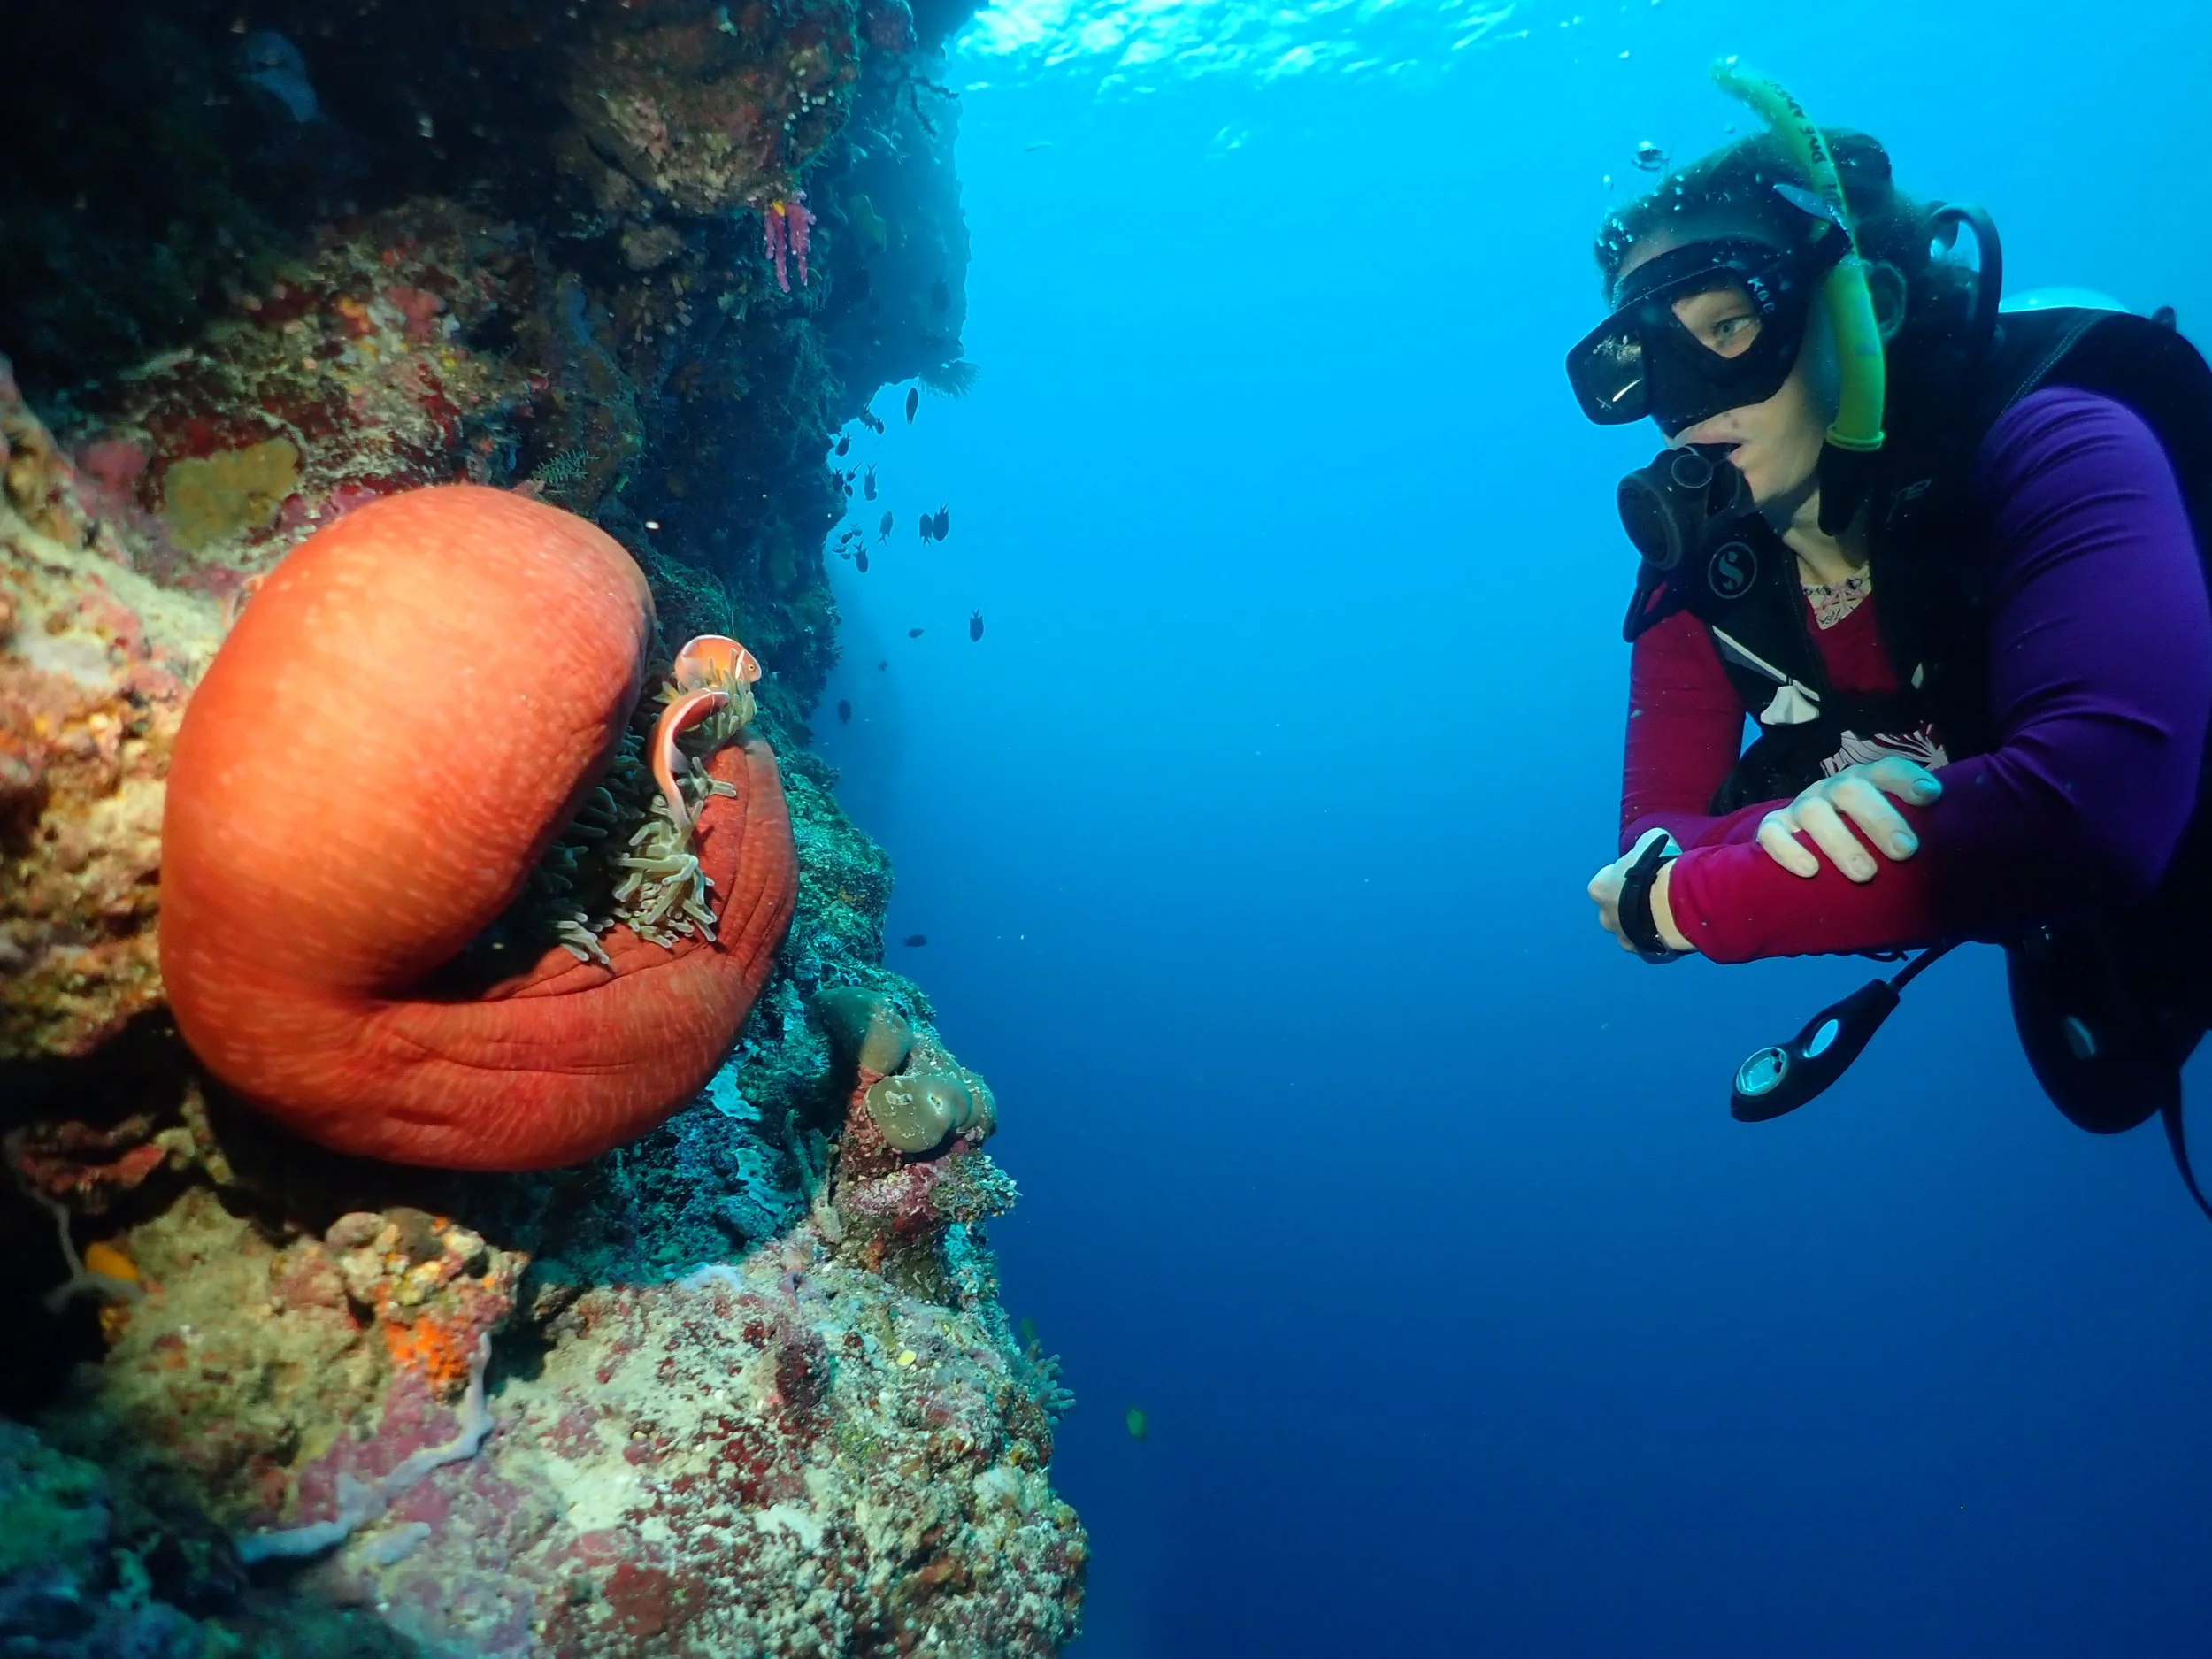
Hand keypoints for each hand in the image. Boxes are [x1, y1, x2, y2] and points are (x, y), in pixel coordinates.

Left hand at [1589, 827, 1689, 952]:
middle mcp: (1603, 914)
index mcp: (1598, 888)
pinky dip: (1652, 936)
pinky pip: (1643, 941)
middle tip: (1653, 894)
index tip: (1641, 874)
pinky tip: (1666, 927)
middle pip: (1615, 905)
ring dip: (1641, 920)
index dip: (1625, 876)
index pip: (1608, 880)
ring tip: (1662, 912)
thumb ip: (1645, 843)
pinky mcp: (1636, 948)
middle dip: (1630, 901)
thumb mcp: (1649, 843)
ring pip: (1628, 926)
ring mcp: (1618, 934)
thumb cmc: (1654, 870)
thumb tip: (1650, 841)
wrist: (1670, 905)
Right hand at [1756, 757, 1941, 880]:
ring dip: (1841, 842)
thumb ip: (1915, 832)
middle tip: (1906, 851)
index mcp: (1865, 783)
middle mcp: (1832, 791)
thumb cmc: (1864, 844)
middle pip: (1852, 790)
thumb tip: (1960, 852)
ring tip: (1866, 874)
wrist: (1806, 848)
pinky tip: (1811, 870)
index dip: (1907, 779)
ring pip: (1813, 812)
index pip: (1886, 770)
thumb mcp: (1890, 832)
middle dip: (1880, 819)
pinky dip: (1789, 850)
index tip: (1931, 796)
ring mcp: (1800, 808)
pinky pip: (1772, 834)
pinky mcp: (1772, 829)